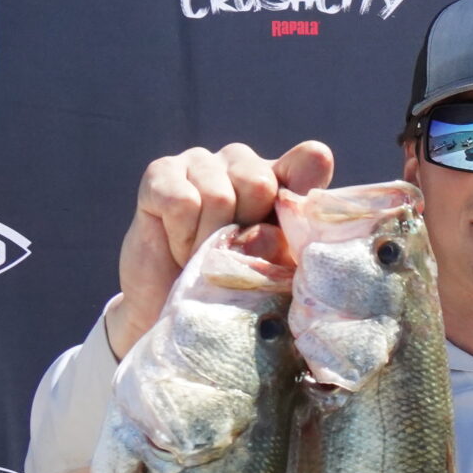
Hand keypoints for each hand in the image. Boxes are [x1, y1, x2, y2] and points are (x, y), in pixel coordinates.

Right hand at [109, 140, 332, 356]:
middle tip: (231, 254)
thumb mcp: (275, 273)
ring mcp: (201, 161)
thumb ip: (283, 247)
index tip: (287, 232)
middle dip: (245, 231)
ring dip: (209, 242)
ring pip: (218, 196)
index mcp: (285, 179)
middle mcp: (245, 161)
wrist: (178, 311)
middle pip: (258, 182)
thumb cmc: (235, 290)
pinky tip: (180, 247)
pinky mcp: (161, 173)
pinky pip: (181, 201)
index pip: (312, 161)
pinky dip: (182, 237)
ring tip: (204, 257)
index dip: (302, 194)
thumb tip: (267, 232)